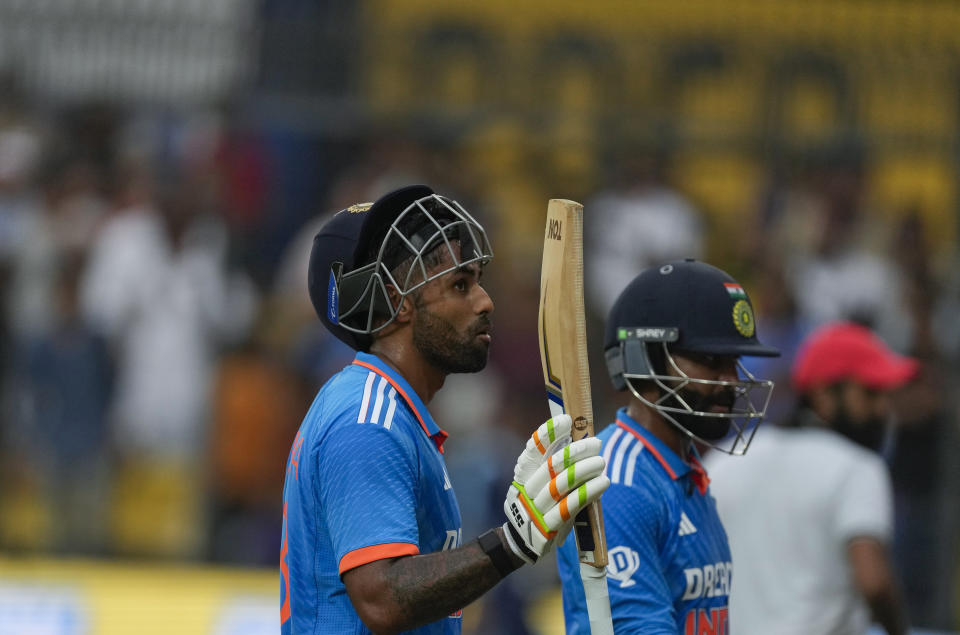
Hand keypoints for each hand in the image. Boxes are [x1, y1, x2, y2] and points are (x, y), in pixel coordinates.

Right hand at [502, 415, 608, 563]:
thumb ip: (556, 464)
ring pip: (560, 485)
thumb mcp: (541, 482)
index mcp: (523, 475)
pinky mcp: (547, 528)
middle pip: (551, 466)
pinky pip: (568, 508)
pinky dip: (587, 493)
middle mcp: (527, 489)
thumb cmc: (540, 503)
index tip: (566, 420)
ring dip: (584, 470)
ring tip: (602, 462)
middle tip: (596, 443)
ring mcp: (535, 509)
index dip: (548, 433)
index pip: (533, 450)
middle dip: (576, 451)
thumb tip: (583, 439)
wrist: (522, 540)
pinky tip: (602, 483)